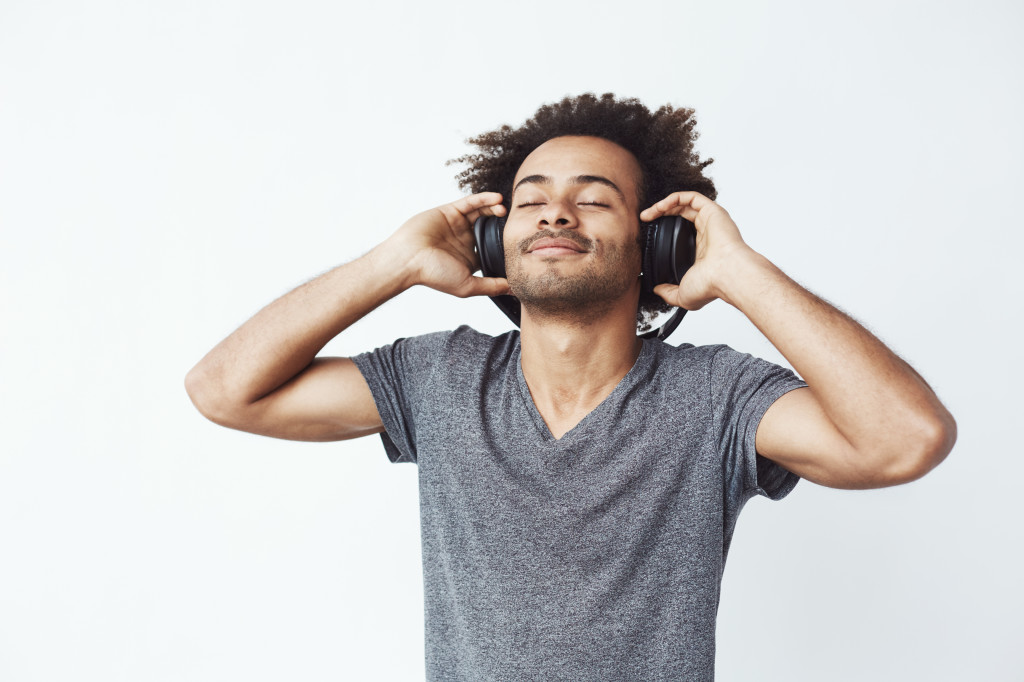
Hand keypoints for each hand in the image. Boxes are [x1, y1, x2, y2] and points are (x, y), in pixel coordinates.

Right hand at [385, 192, 510, 297]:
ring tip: (505, 209)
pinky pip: (471, 202)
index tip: (522, 242)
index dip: (507, 244)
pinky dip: (484, 199)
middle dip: (503, 223)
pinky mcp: (450, 211)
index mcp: (470, 257)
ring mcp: (458, 224)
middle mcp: (465, 240)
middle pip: (490, 227)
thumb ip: (492, 286)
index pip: (493, 248)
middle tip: (516, 221)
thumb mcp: (468, 285)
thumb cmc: (433, 275)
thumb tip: (515, 290)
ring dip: (494, 209)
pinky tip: (497, 199)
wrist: (408, 259)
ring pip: (482, 212)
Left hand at [639, 191, 757, 309]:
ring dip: (664, 204)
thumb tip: (657, 289)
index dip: (664, 229)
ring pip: (685, 203)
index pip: (683, 231)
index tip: (649, 232)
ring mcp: (710, 220)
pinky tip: (659, 207)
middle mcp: (707, 232)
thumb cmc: (711, 285)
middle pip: (682, 214)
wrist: (726, 275)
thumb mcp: (683, 294)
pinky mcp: (712, 211)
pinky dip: (674, 198)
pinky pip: (691, 197)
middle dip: (661, 213)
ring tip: (648, 213)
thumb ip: (669, 292)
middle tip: (645, 219)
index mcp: (702, 248)